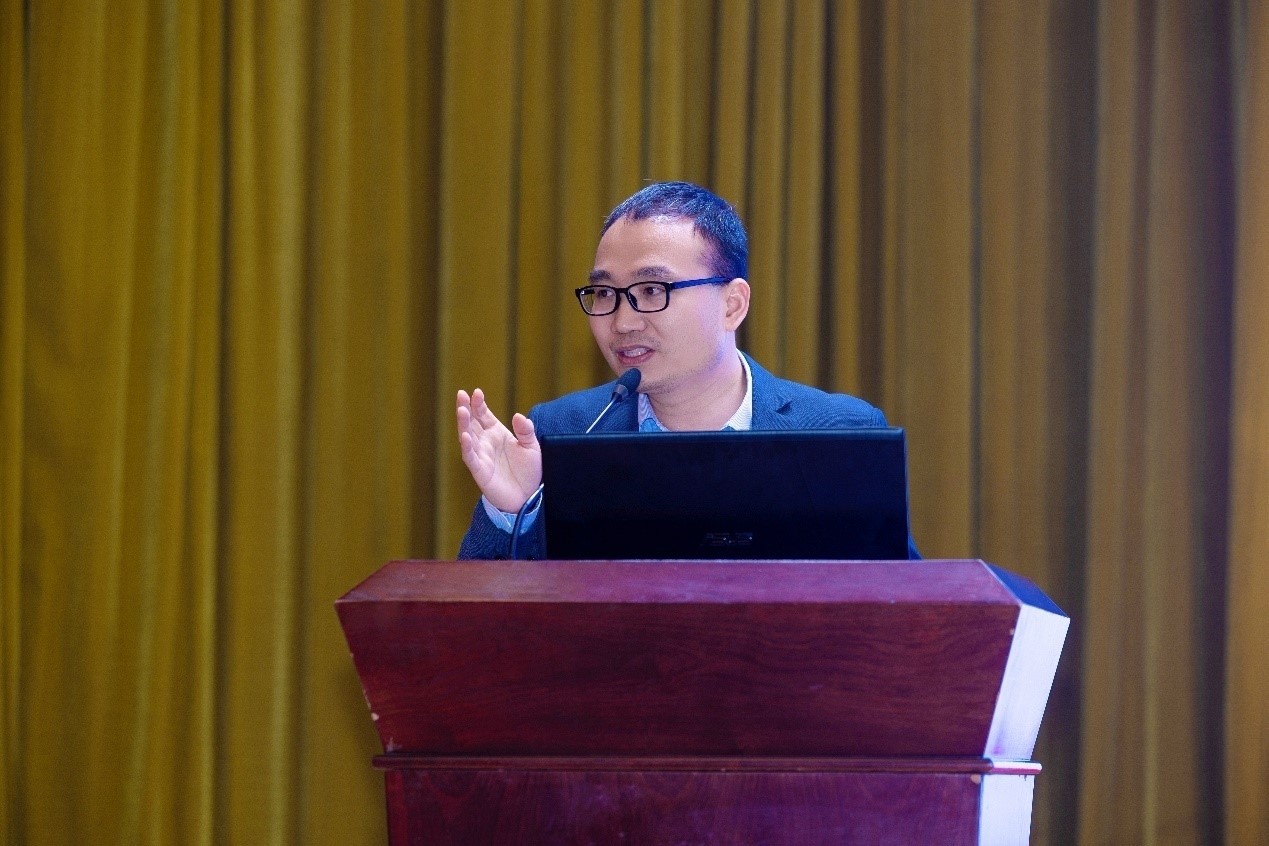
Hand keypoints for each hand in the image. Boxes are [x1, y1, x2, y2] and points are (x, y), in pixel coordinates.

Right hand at [455, 388, 542, 512]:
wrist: (528, 496)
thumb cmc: (528, 471)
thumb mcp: (532, 447)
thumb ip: (526, 431)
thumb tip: (518, 415)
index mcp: (496, 433)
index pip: (484, 414)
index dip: (479, 403)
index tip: (476, 392)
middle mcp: (485, 442)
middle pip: (472, 422)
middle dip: (465, 408)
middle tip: (460, 394)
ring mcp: (481, 455)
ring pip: (467, 437)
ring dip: (463, 424)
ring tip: (461, 410)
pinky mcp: (480, 471)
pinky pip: (470, 457)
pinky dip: (467, 447)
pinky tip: (465, 436)